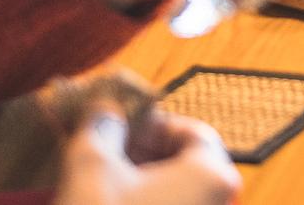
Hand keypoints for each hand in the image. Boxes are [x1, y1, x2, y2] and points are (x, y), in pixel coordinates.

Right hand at [53, 97, 239, 204]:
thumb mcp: (90, 166)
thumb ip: (100, 127)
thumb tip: (104, 107)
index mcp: (212, 175)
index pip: (194, 133)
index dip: (153, 124)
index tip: (118, 128)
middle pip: (186, 166)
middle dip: (142, 155)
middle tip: (102, 152)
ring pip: (175, 197)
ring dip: (138, 185)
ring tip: (97, 183)